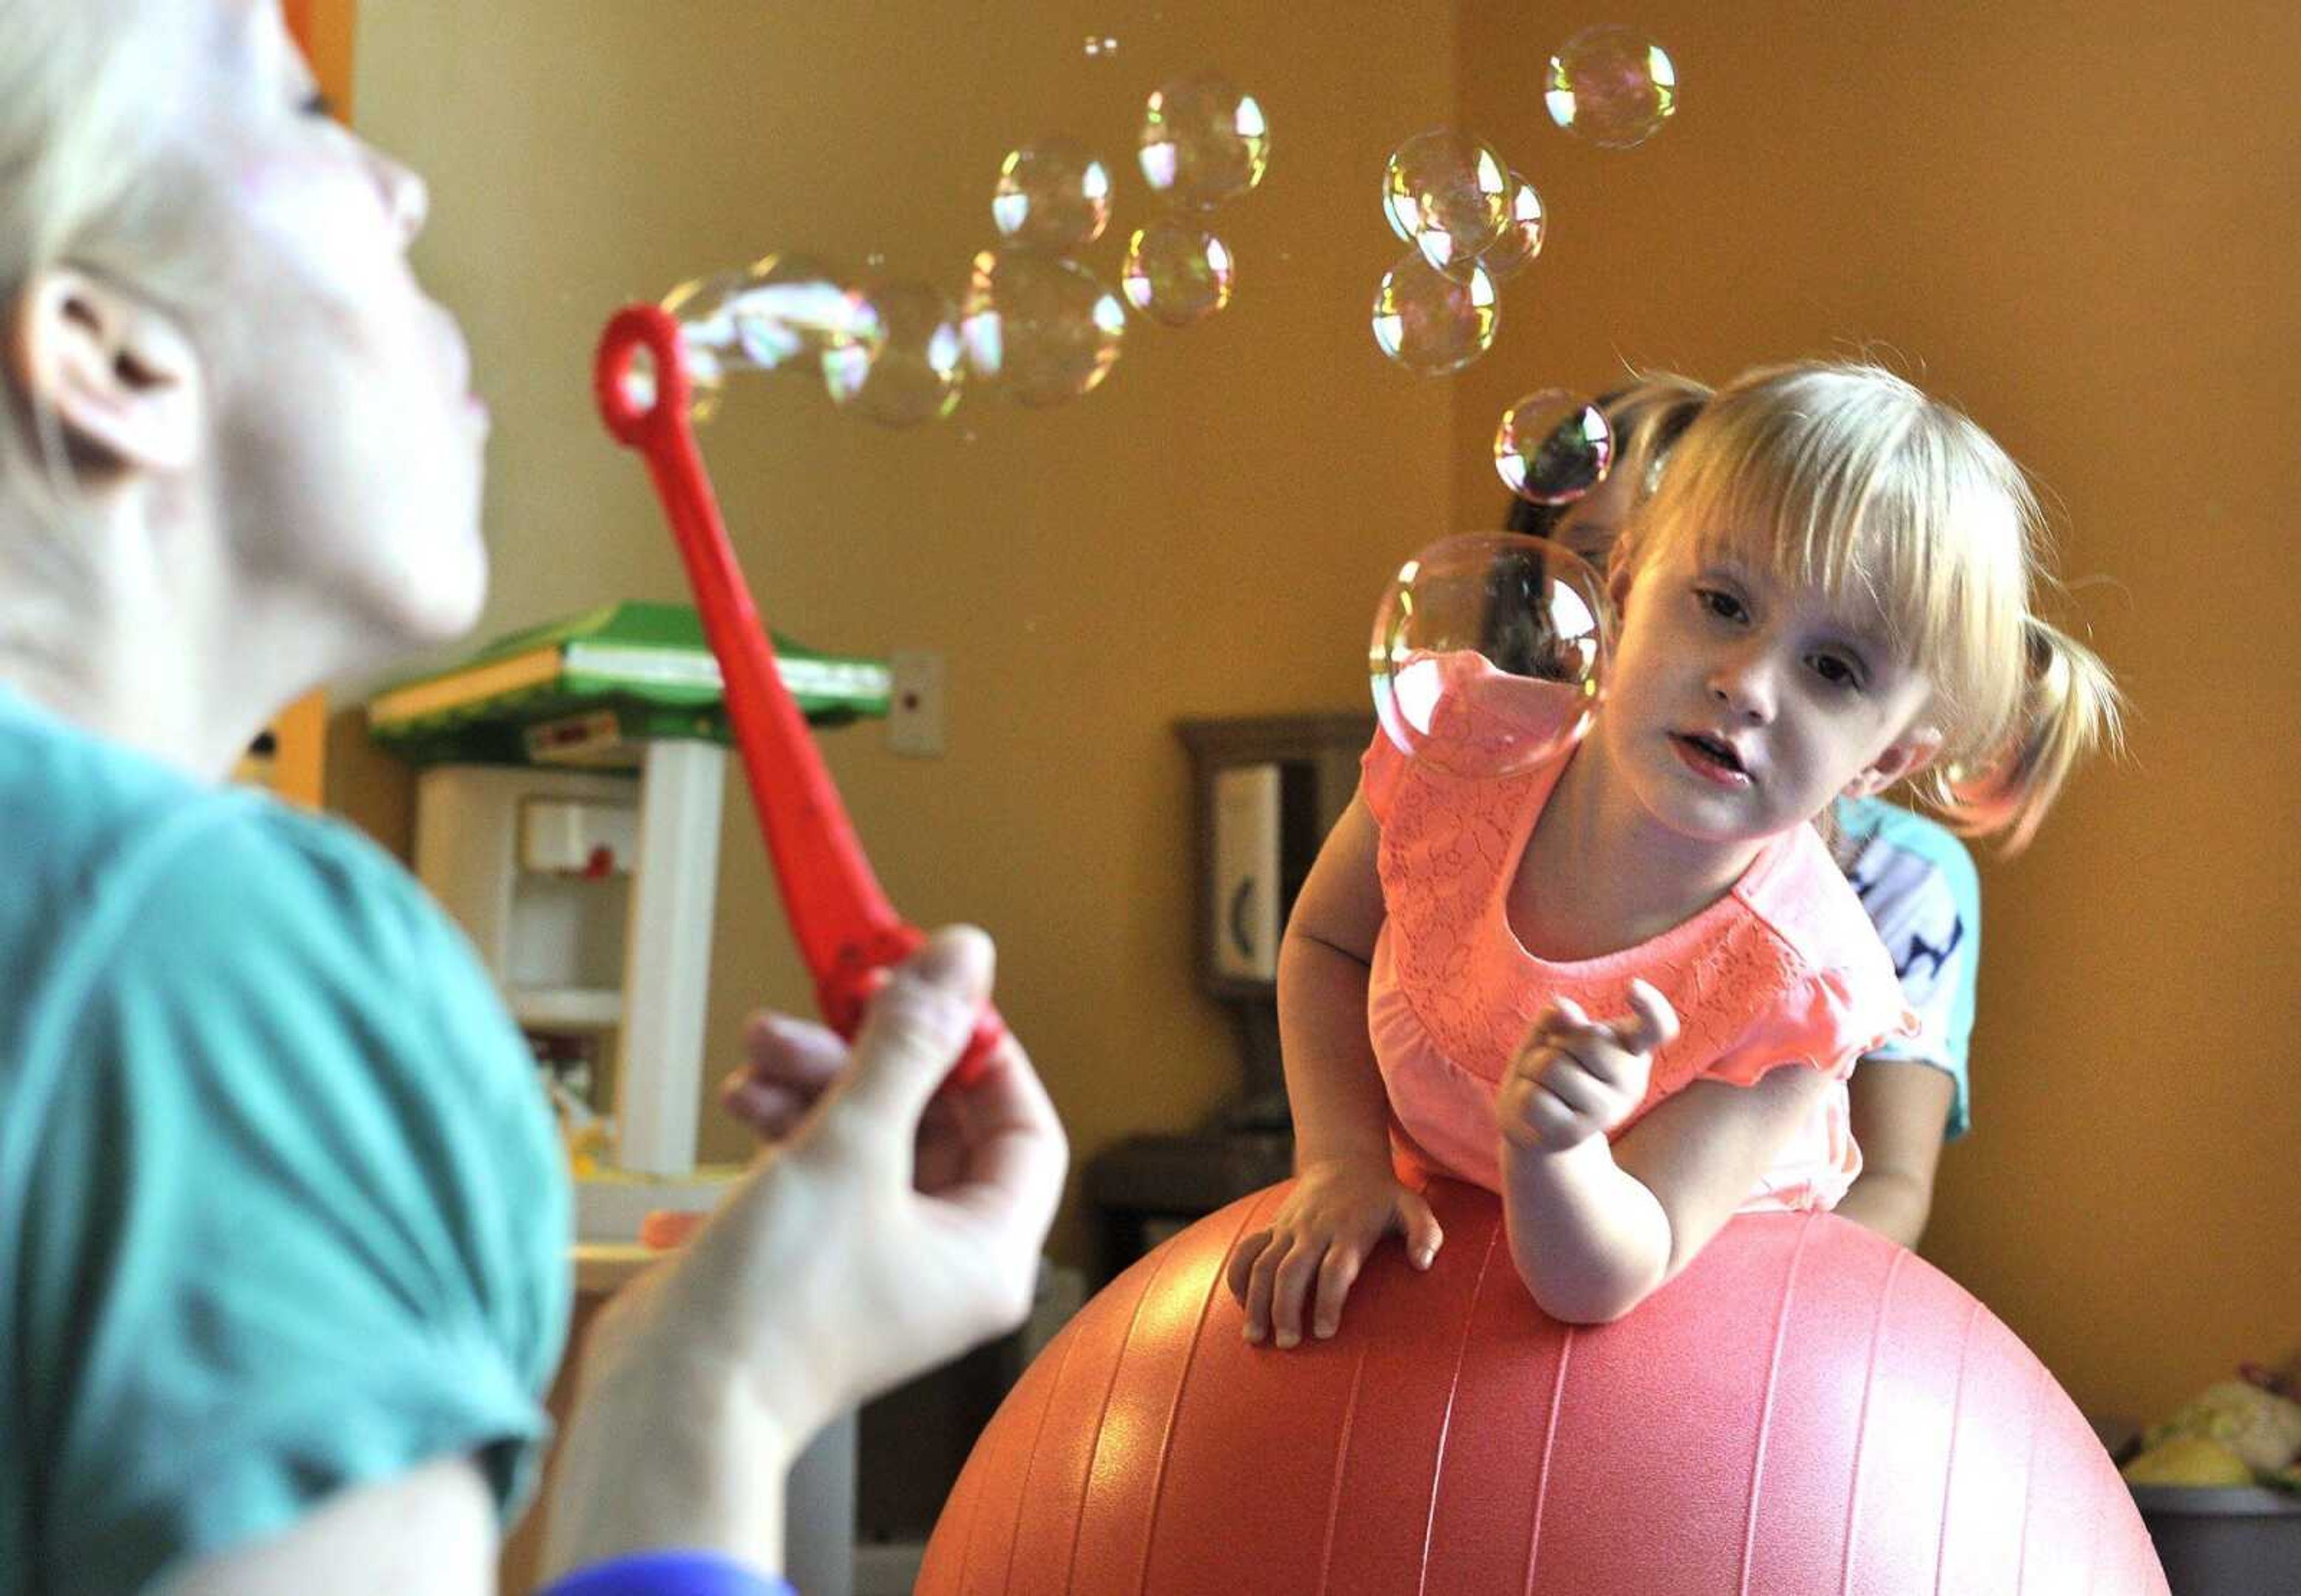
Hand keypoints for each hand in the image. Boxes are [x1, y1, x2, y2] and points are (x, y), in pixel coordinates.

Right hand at [543, 927, 1065, 1575]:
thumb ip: (909, 1043)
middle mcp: (942, 1260)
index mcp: (989, 1250)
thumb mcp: (852, 1145)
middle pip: (937, 1121)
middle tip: (828, 1007)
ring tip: (762, 1050)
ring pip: (870, 1134)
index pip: (1023, 1123)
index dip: (981, 1049)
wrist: (668, 1398)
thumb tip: (966, 956)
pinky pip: (820, 1164)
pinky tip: (744, 1096)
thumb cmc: (774, 1305)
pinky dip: (787, 1122)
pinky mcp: (811, 1256)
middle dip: (875, 1057)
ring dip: (819, 1079)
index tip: (930, 994)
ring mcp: (874, 1260)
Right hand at [1225, 1157, 1441, 1348]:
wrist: (1342, 1159)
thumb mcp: (1412, 1207)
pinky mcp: (1272, 1227)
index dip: (1327, 1301)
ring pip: (1263, 1265)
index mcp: (1348, 1231)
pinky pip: (1246, 1250)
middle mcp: (1314, 1231)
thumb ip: (1425, 1233)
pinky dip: (1238, 1276)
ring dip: (1256, 1301)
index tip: (1324, 1333)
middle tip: (1289, 1344)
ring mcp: (1288, 1228)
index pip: (1334, 1269)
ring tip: (1255, 1337)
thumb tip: (1423, 1264)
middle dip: (1285, 1309)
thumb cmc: (1381, 1195)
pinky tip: (1241, 1304)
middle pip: (1291, 1271)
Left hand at [1495, 980, 1677, 1153]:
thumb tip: (1563, 1009)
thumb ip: (1560, 1018)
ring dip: (1533, 1069)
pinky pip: (1533, 1098)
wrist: (1534, 1125)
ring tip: (1544, 1085)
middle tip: (1557, 1059)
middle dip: (1557, 1041)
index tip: (1634, 987)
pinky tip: (1538, 1108)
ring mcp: (1606, 1112)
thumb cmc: (1551, 1068)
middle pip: (1586, 1039)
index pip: (1657, 1027)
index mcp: (1631, 1049)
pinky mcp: (1576, 1134)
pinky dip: (1522, 1095)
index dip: (1651, 1006)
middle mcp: (1630, 1082)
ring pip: (1551, 1066)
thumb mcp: (1553, 1035)